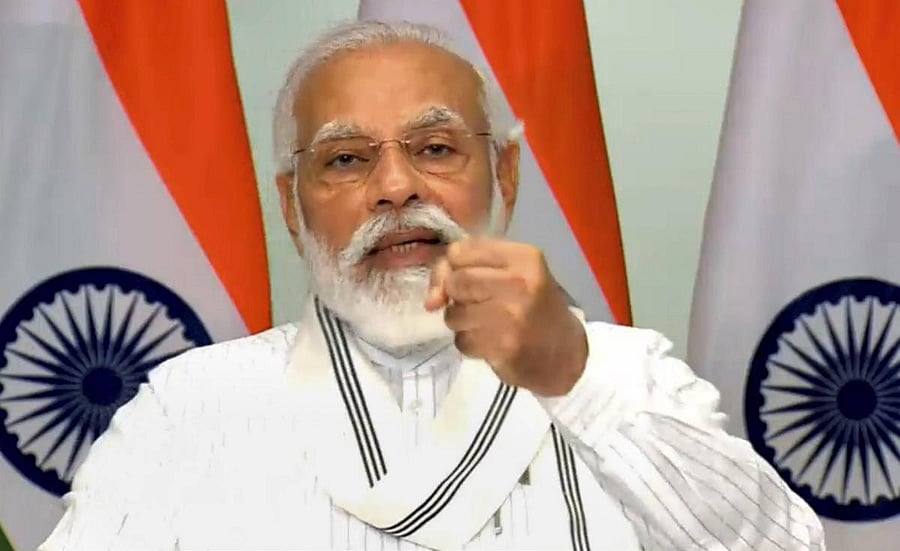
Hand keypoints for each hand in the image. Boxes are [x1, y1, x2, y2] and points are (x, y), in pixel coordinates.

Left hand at [425, 237, 587, 396]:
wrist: (565, 354)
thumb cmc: (535, 307)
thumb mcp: (513, 274)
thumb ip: (468, 269)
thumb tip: (431, 299)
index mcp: (523, 257)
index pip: (460, 251)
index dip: (451, 266)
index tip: (462, 279)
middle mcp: (519, 282)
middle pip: (456, 281)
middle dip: (455, 296)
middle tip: (476, 304)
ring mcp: (511, 316)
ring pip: (454, 314)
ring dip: (461, 323)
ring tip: (486, 324)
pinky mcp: (503, 346)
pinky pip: (462, 341)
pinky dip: (470, 344)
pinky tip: (491, 342)